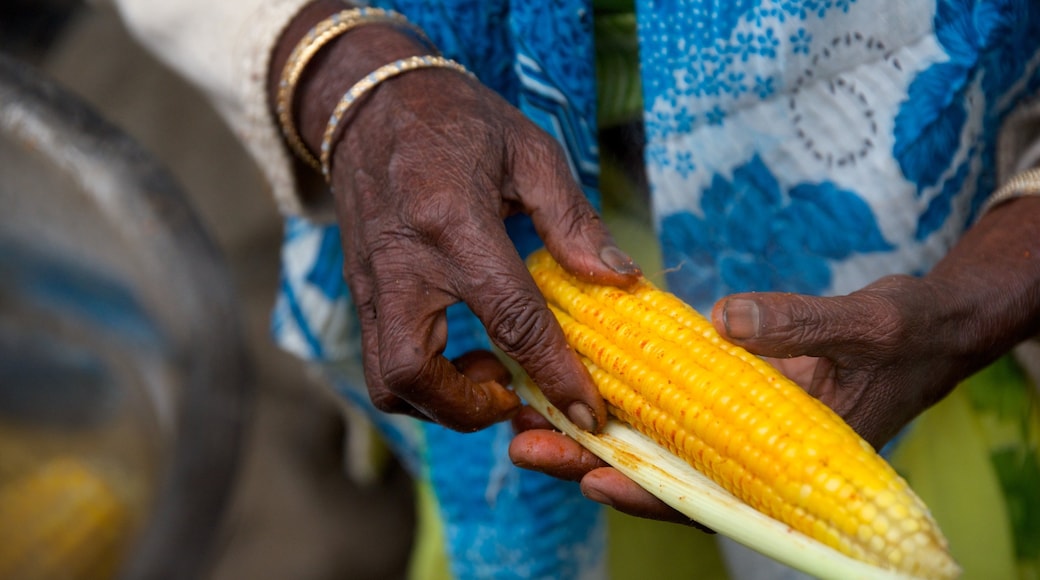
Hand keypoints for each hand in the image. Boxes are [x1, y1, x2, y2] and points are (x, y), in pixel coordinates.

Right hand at [273, 3, 639, 432]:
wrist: (370, 102)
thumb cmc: (457, 120)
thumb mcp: (528, 151)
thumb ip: (572, 220)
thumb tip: (620, 279)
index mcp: (453, 224)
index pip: (508, 318)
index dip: (553, 373)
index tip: (586, 412)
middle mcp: (401, 265)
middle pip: (414, 374)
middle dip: (470, 409)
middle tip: (515, 395)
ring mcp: (371, 283)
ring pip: (387, 382)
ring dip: (441, 403)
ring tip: (490, 376)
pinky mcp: (361, 292)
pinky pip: (381, 361)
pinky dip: (424, 383)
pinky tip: (463, 354)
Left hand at [508, 276, 969, 522]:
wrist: (925, 331)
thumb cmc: (906, 336)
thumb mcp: (866, 324)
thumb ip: (799, 324)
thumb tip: (723, 323)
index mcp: (790, 465)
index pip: (711, 496)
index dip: (650, 493)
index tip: (592, 482)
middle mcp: (755, 460)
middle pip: (663, 477)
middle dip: (592, 464)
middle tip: (526, 445)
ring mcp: (739, 435)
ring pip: (655, 449)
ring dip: (591, 436)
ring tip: (526, 421)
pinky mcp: (730, 406)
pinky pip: (669, 415)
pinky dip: (623, 403)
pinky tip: (576, 383)